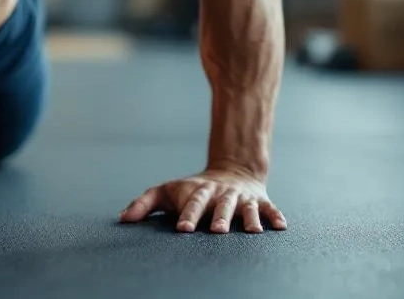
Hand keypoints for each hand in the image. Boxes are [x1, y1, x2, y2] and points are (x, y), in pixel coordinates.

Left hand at [118, 169, 286, 233]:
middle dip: (218, 217)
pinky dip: (275, 216)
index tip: (183, 229)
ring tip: (250, 232)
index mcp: (198, 192)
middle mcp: (221, 194)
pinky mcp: (260, 201)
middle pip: (219, 206)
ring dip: (248, 219)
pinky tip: (280, 227)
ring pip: (246, 208)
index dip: (188, 215)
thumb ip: (144, 204)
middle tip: (216, 231)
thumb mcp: (167, 192)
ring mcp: (241, 198)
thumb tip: (122, 219)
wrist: (232, 172)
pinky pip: (270, 209)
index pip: (192, 203)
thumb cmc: (191, 190)